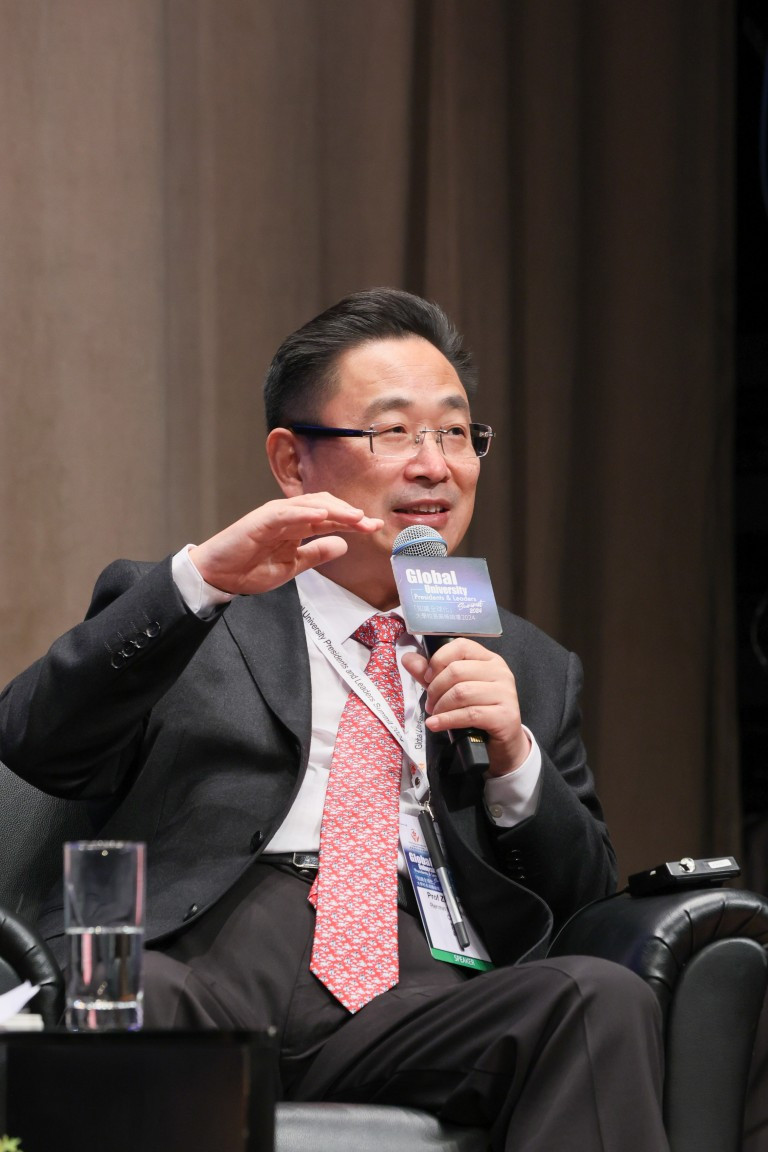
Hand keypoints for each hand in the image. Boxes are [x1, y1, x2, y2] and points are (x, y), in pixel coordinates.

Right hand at [189, 493, 382, 595]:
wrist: (218, 576)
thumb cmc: (249, 569)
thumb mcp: (292, 566)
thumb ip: (316, 554)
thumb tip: (344, 545)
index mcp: (297, 526)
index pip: (330, 519)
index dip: (353, 522)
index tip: (375, 527)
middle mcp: (288, 516)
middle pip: (325, 507)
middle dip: (348, 514)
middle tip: (370, 523)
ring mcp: (274, 516)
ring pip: (309, 505)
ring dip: (333, 510)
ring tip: (354, 517)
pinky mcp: (260, 520)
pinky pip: (286, 513)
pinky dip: (304, 512)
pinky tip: (323, 516)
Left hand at [401, 639, 530, 776]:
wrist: (501, 745)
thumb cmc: (478, 713)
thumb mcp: (452, 690)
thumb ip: (431, 674)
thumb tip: (407, 658)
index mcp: (489, 660)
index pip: (461, 646)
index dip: (439, 659)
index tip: (427, 677)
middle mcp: (500, 672)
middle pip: (457, 671)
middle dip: (435, 689)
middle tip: (430, 704)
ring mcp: (505, 693)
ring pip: (462, 692)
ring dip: (441, 706)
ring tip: (435, 715)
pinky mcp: (505, 715)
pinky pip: (470, 714)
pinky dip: (447, 720)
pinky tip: (435, 724)